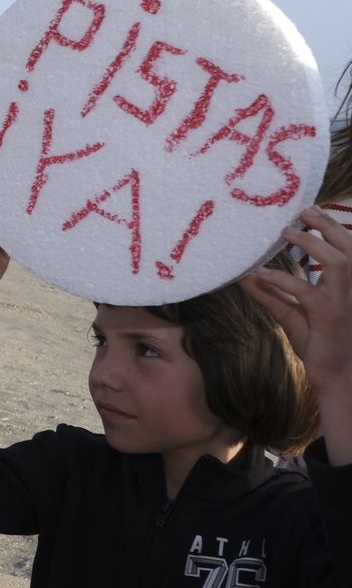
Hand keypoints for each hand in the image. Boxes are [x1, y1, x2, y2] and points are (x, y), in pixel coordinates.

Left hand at [242, 206, 351, 393]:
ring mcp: (342, 304)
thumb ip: (270, 294)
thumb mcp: (290, 315)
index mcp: (344, 288)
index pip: (347, 250)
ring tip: (287, 232)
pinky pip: (308, 294)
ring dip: (314, 245)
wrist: (335, 378)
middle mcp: (348, 292)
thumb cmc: (318, 345)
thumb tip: (246, 276)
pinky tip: (262, 274)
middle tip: (304, 211)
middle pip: (349, 250)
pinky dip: (285, 281)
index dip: (333, 228)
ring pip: (339, 264)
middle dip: (329, 226)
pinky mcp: (329, 319)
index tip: (311, 210)